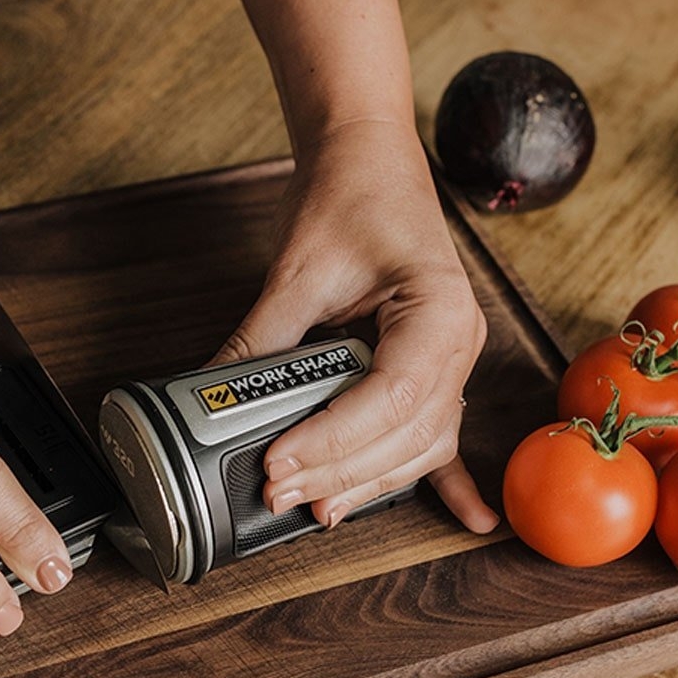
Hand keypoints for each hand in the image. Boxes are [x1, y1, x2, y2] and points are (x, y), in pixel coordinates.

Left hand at [212, 121, 498, 532]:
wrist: (368, 157)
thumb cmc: (348, 193)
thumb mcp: (298, 269)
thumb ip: (260, 342)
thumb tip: (209, 398)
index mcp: (437, 310)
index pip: (390, 397)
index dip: (333, 439)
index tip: (278, 460)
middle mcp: (457, 341)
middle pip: (408, 432)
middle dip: (341, 471)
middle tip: (279, 491)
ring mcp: (452, 357)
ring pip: (421, 443)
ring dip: (371, 481)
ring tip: (318, 505)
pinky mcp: (431, 364)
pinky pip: (439, 430)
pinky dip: (447, 478)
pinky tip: (469, 519)